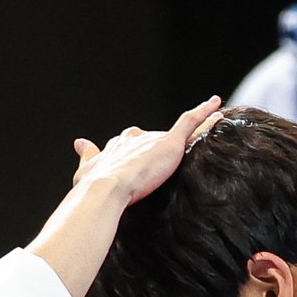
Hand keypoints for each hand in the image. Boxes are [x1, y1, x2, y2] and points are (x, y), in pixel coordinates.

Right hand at [71, 97, 222, 206]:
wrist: (103, 190)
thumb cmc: (92, 188)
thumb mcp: (85, 172)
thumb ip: (86, 156)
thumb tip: (79, 142)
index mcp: (115, 147)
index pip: (128, 143)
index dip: (136, 147)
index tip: (142, 149)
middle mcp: (133, 139)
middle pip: (151, 138)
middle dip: (161, 143)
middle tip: (174, 152)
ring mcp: (152, 140)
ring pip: (176, 131)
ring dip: (190, 127)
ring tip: (208, 122)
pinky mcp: (170, 143)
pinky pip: (191, 123)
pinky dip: (204, 113)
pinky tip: (217, 106)